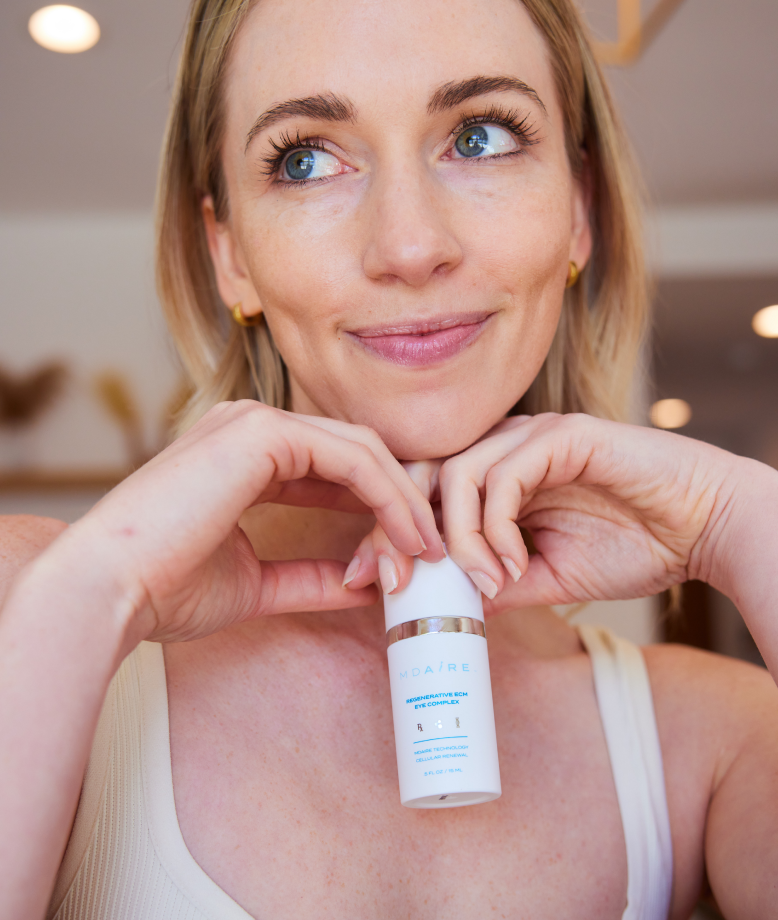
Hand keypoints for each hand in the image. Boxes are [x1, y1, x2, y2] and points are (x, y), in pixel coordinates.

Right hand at [59, 400, 441, 643]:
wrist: (109, 589)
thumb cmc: (165, 587)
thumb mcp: (256, 582)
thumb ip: (310, 575)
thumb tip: (364, 584)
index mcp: (244, 456)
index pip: (333, 467)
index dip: (377, 506)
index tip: (409, 551)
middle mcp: (251, 428)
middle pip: (355, 452)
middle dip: (400, 499)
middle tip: (432, 548)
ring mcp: (254, 424)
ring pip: (359, 449)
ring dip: (401, 498)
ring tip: (427, 547)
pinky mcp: (260, 432)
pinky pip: (348, 456)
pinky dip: (385, 493)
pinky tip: (406, 534)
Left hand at [344, 412, 759, 613]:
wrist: (704, 527)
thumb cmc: (632, 544)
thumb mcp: (546, 575)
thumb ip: (494, 580)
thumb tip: (442, 604)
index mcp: (496, 471)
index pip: (420, 491)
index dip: (385, 532)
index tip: (367, 582)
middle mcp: (506, 445)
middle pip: (421, 473)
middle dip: (395, 528)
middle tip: (393, 580)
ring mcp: (533, 434)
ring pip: (457, 473)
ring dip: (457, 537)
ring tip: (485, 582)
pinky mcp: (563, 435)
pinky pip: (504, 475)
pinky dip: (497, 527)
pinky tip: (515, 564)